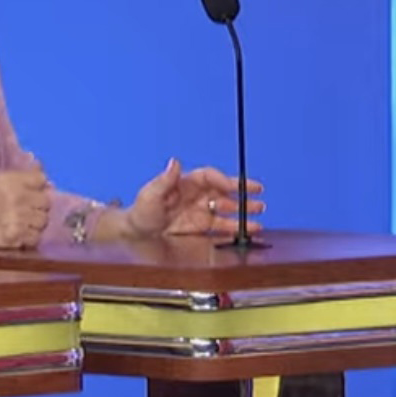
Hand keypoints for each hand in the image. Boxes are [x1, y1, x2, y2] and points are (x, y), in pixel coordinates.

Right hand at [0, 168, 51, 253]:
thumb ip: (16, 180)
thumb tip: (42, 175)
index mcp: (8, 181)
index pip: (40, 178)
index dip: (38, 187)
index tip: (33, 193)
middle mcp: (16, 197)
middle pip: (45, 201)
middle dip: (37, 207)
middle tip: (26, 212)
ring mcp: (18, 218)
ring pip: (43, 220)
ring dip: (34, 223)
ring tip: (21, 225)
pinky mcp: (17, 238)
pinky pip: (36, 237)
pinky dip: (30, 238)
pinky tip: (18, 236)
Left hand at [115, 158, 265, 238]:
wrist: (136, 235)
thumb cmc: (140, 212)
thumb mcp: (150, 195)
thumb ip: (164, 180)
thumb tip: (175, 161)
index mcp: (186, 183)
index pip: (208, 176)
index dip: (221, 179)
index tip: (231, 185)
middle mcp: (197, 196)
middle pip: (223, 190)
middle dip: (241, 191)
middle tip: (258, 191)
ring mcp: (200, 212)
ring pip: (227, 209)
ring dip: (243, 210)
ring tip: (260, 213)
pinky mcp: (201, 229)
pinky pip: (222, 228)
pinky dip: (236, 228)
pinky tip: (248, 230)